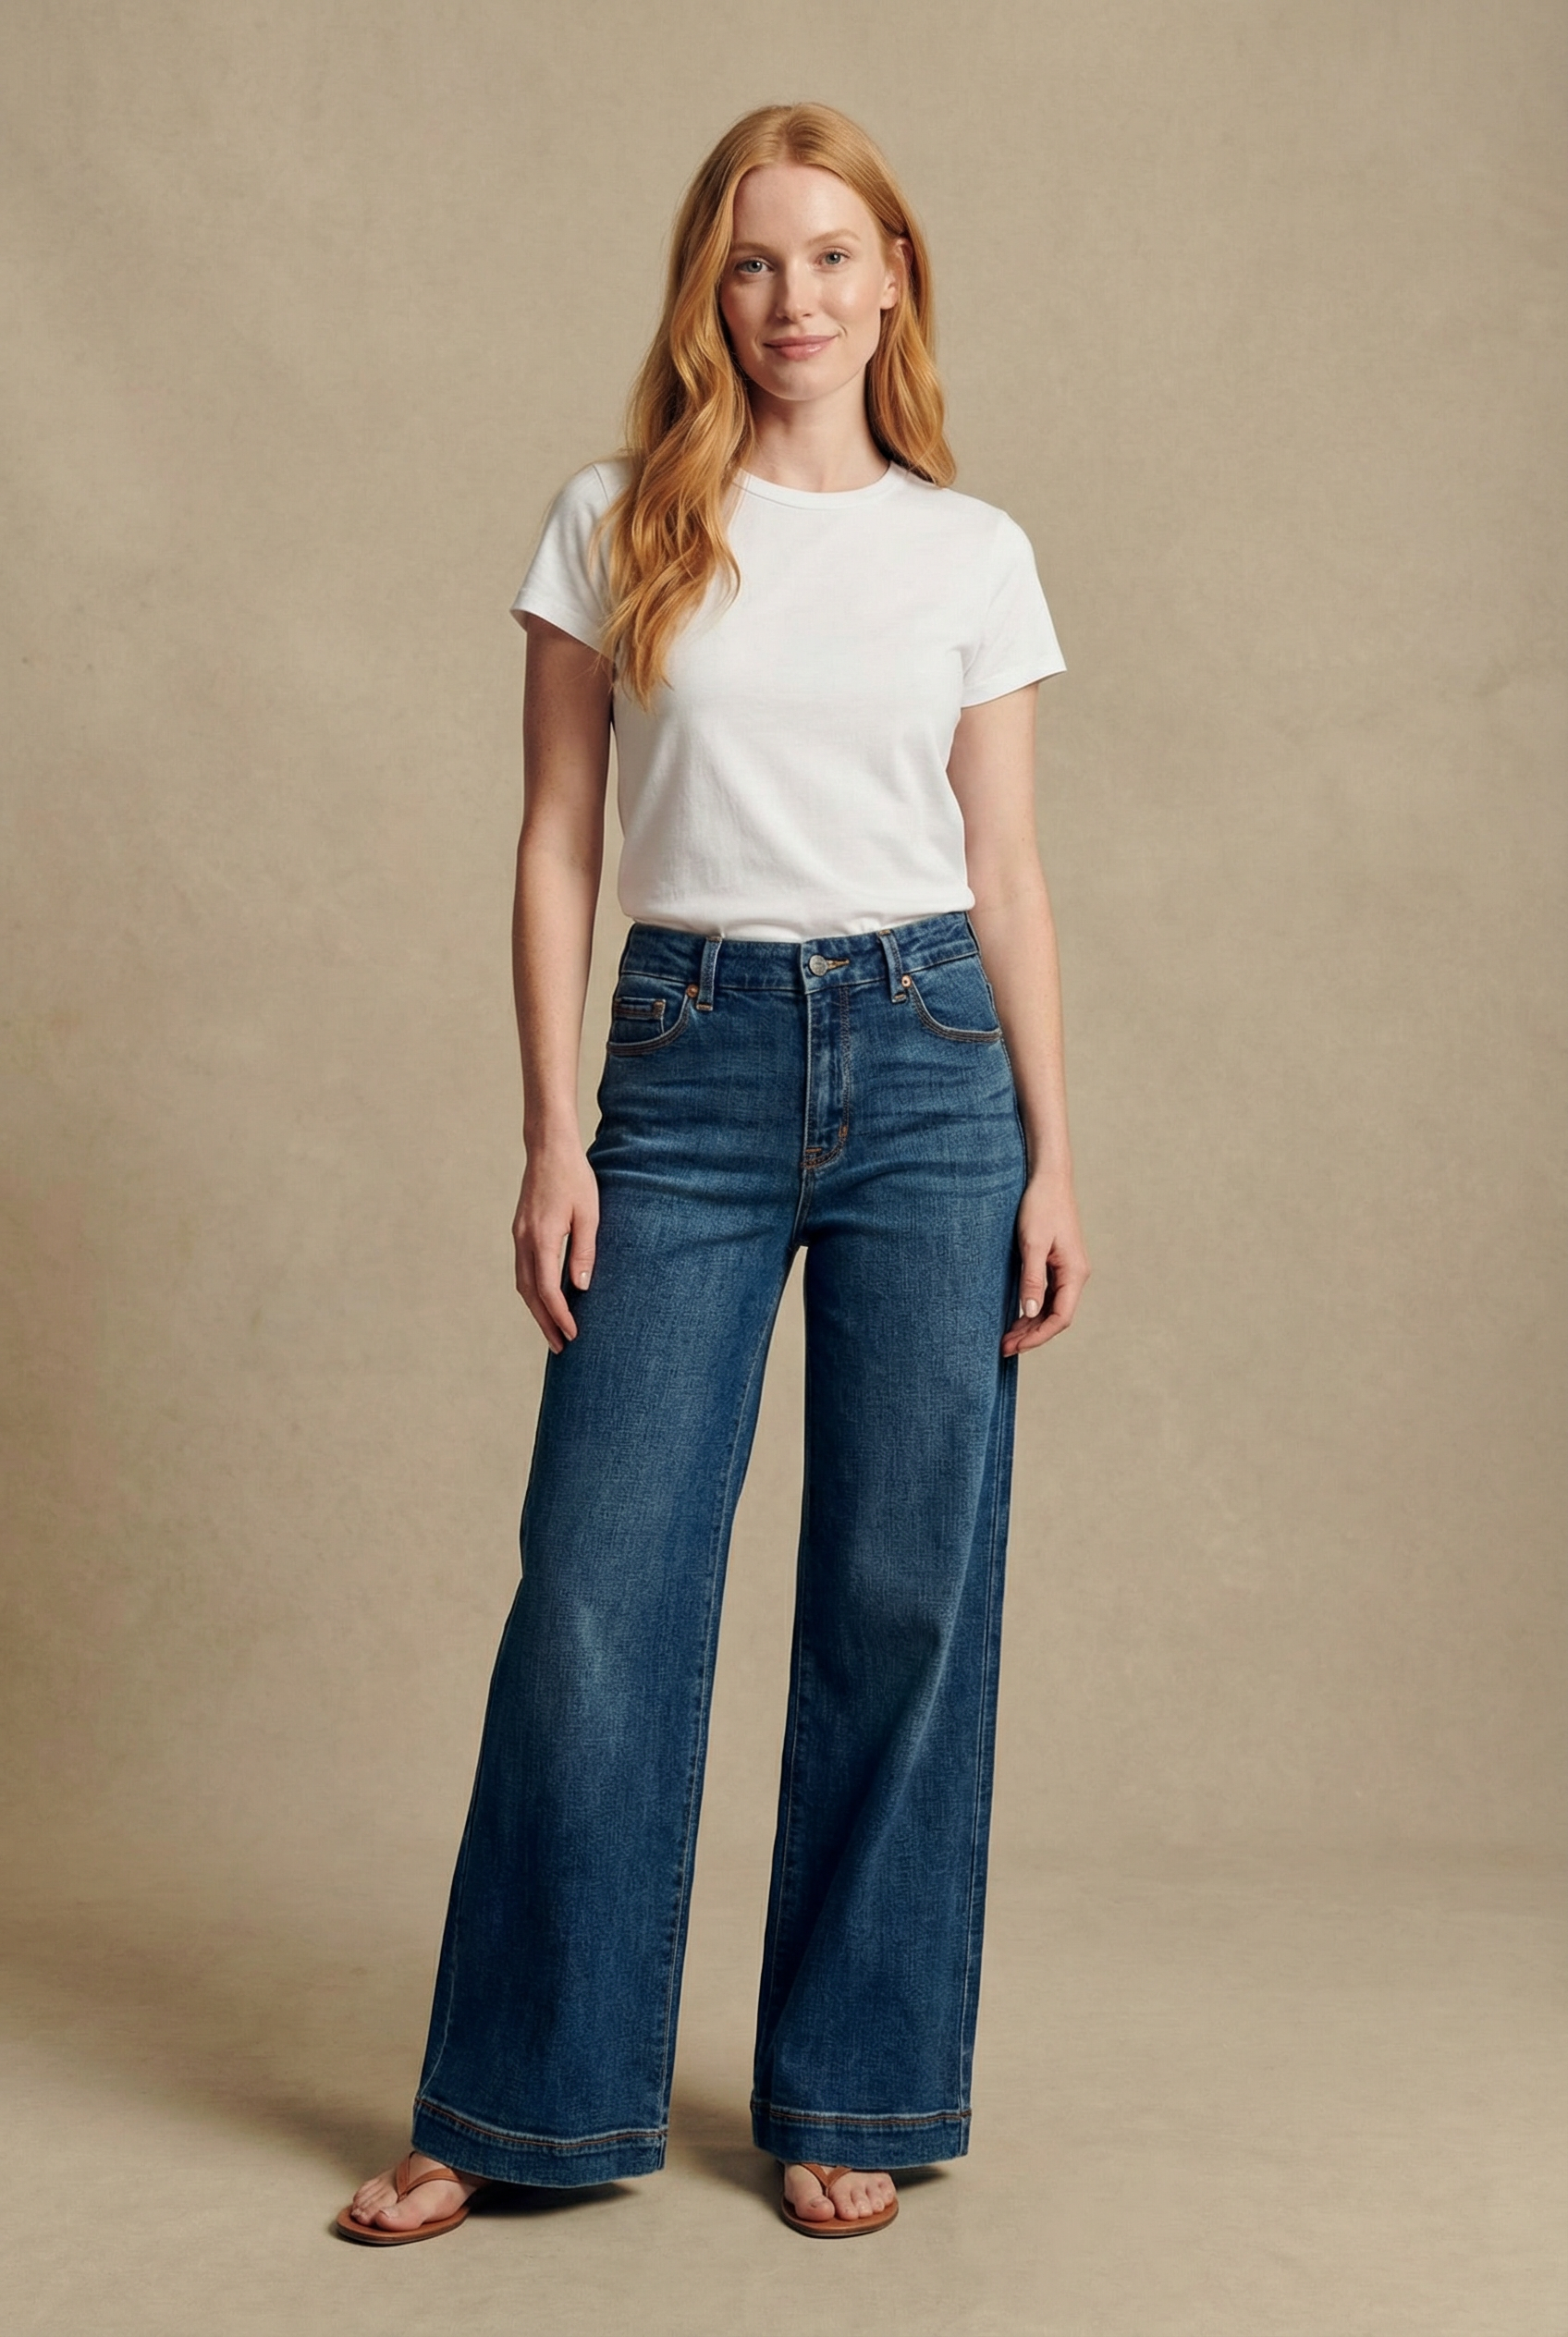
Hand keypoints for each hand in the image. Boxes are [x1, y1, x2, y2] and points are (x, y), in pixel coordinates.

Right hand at [513, 1146, 599, 1353]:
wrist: (548, 1149)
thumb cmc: (575, 1178)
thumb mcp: (589, 1214)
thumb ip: (584, 1251)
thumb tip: (581, 1288)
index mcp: (542, 1238)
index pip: (548, 1290)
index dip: (560, 1316)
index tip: (573, 1335)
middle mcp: (524, 1241)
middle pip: (530, 1294)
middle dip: (544, 1323)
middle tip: (561, 1347)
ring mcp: (518, 1236)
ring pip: (522, 1284)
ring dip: (536, 1310)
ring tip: (552, 1330)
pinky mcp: (520, 1231)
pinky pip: (523, 1270)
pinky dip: (532, 1292)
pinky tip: (545, 1300)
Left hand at [1002, 1172, 1088, 1355]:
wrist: (1048, 1178)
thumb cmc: (1040, 1206)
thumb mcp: (1031, 1243)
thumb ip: (1032, 1279)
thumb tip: (1030, 1311)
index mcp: (1074, 1273)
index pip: (1060, 1318)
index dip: (1037, 1336)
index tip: (1013, 1346)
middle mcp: (1075, 1274)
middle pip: (1056, 1316)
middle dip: (1031, 1334)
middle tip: (1003, 1347)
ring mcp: (1068, 1270)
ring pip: (1051, 1307)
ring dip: (1031, 1323)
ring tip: (1006, 1336)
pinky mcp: (1058, 1263)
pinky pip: (1048, 1294)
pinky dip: (1032, 1308)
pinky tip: (1016, 1315)